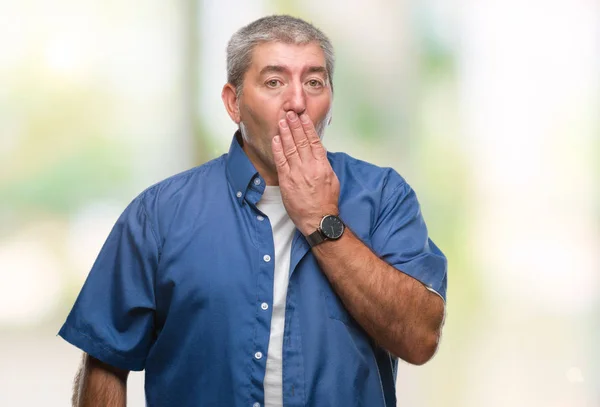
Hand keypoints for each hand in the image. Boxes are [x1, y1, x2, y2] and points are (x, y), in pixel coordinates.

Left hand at [271, 111, 339, 235]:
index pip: (314, 141)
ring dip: (286, 133)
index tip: (303, 117)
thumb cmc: (326, 202)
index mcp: (322, 165)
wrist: (319, 219)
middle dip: (295, 125)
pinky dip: (278, 149)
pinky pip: (281, 161)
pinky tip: (276, 139)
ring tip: (282, 121)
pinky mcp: (287, 181)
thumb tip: (320, 152)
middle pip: (301, 141)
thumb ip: (324, 164)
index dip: (307, 128)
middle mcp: (309, 167)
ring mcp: (297, 173)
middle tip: (290, 112)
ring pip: (290, 148)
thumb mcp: (331, 180)